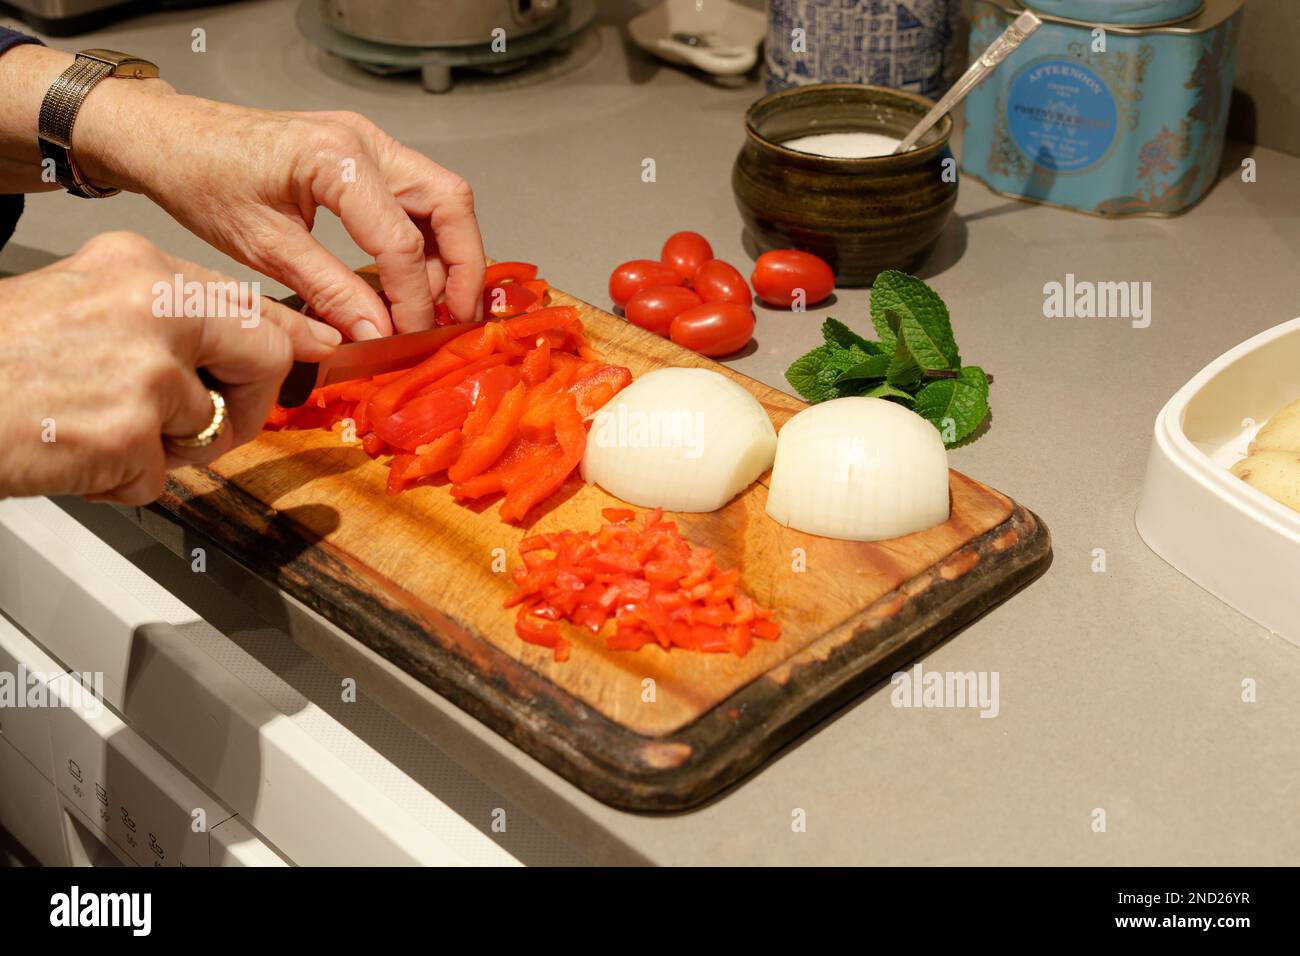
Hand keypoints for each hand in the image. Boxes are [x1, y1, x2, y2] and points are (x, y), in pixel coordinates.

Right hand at [0, 231, 340, 503]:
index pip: (247, 301)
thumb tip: (254, 340)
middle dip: (249, 403)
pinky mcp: (127, 434)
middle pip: (262, 355)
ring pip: (205, 427)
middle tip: (212, 425)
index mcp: (138, 266)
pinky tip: (73, 454)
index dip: (289, 335)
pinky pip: (160, 478)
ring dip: (162, 448)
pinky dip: (121, 482)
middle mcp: (149, 305)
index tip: (319, 349)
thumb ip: (167, 319)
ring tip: (94, 430)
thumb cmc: (1, 357)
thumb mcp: (84, 303)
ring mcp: (143, 370)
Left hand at [84, 97, 485, 339]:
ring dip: (451, 254)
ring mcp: (371, 143)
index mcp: (335, 159)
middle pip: (450, 203)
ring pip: (443, 198)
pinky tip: (414, 280)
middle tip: (457, 319)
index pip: (400, 242)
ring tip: (437, 307)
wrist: (173, 138)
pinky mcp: (367, 155)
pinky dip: (427, 240)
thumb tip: (379, 336)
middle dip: (465, 266)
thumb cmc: (202, 182)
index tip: (409, 341)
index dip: (412, 300)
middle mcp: (366, 141)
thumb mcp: (263, 247)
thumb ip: (329, 290)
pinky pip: (418, 198)